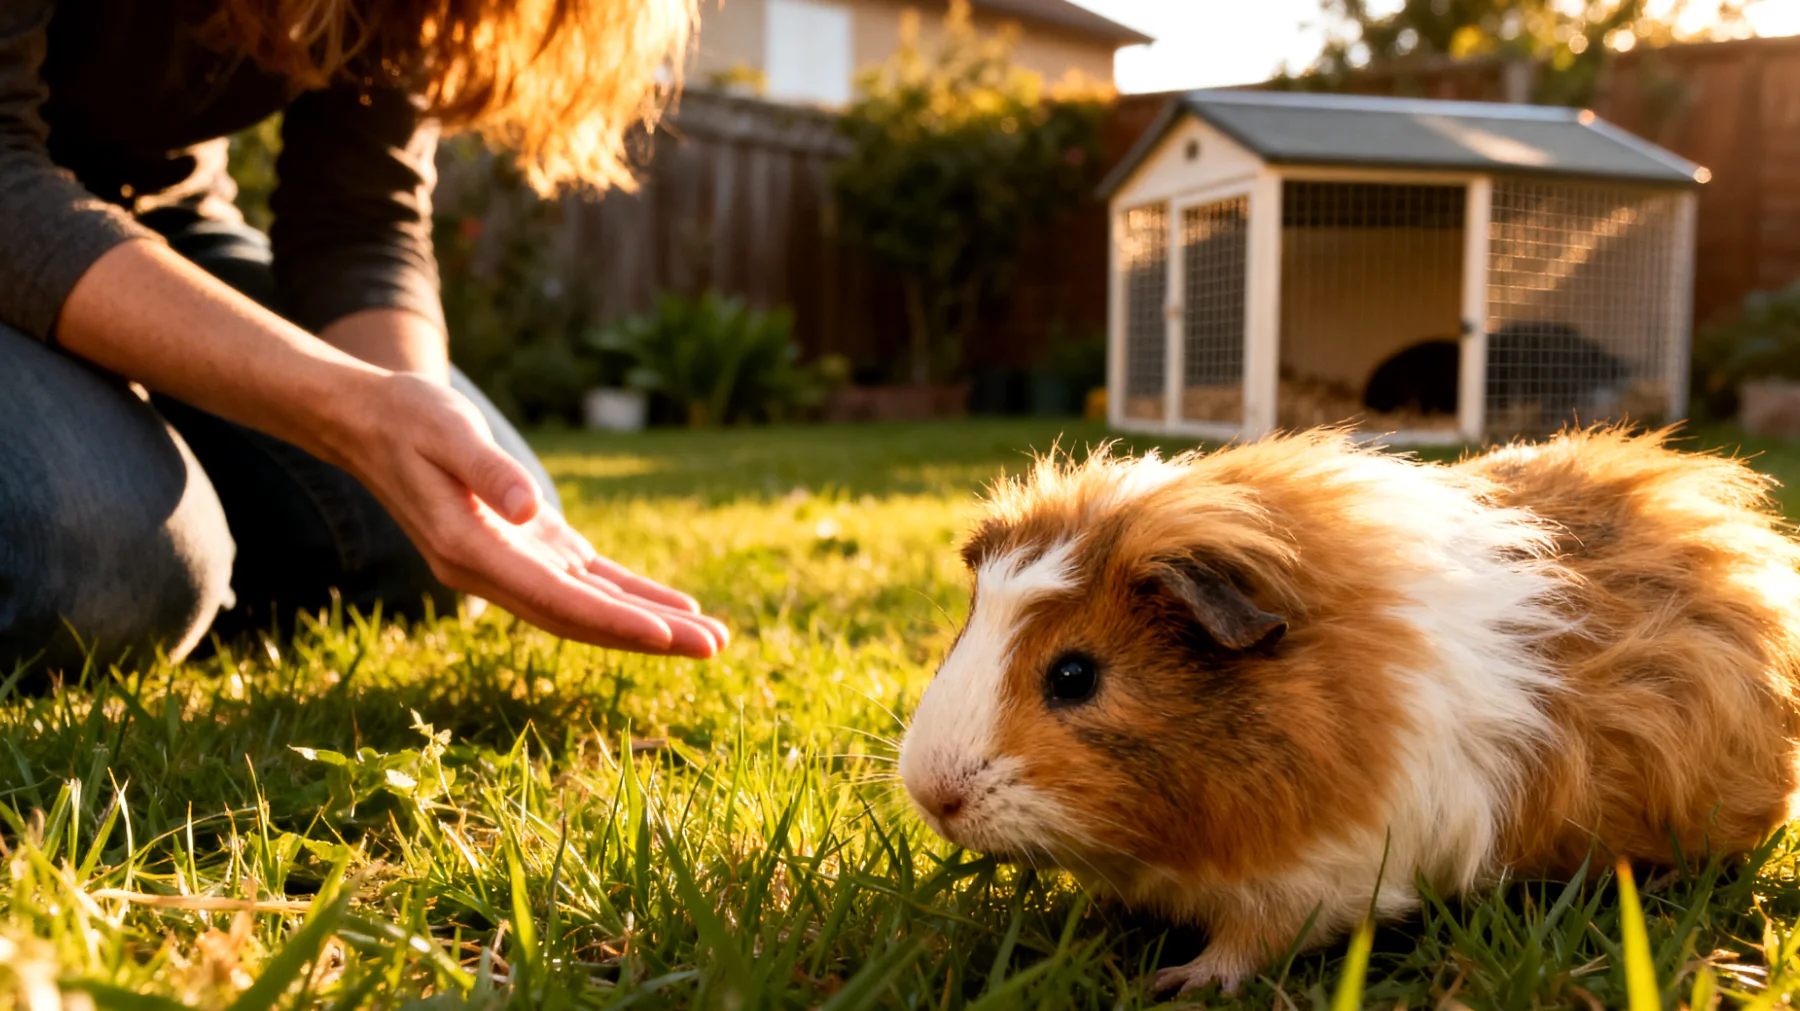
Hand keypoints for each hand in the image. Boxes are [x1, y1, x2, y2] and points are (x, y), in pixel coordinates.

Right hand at [330, 373, 728, 656]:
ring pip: (589, 607)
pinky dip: (626, 597)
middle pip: (582, 617)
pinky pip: (584, 582)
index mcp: (472, 552)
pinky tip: (669, 611)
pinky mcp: (525, 548)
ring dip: (647, 624)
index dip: (613, 619)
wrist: (368, 423)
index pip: (557, 599)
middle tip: (716, 646)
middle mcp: (492, 573)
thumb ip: (487, 472)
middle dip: (649, 635)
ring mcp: (509, 565)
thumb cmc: (408, 419)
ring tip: (709, 637)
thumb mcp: (447, 432)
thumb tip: (530, 509)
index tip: (666, 635)